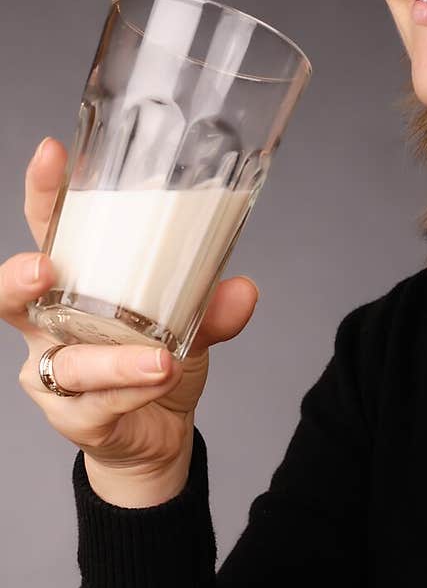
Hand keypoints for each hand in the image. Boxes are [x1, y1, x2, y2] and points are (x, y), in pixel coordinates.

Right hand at [6, 137, 259, 502]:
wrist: (158, 434)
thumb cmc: (153, 359)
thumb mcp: (191, 322)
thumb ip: (212, 304)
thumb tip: (243, 289)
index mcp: (71, 283)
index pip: (50, 228)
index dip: (44, 191)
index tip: (53, 153)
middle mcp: (49, 325)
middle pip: (12, 295)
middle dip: (22, 277)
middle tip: (48, 267)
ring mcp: (55, 374)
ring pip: (65, 362)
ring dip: (113, 358)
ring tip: (159, 357)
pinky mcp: (75, 417)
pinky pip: (97, 403)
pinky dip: (132, 390)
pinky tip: (160, 379)